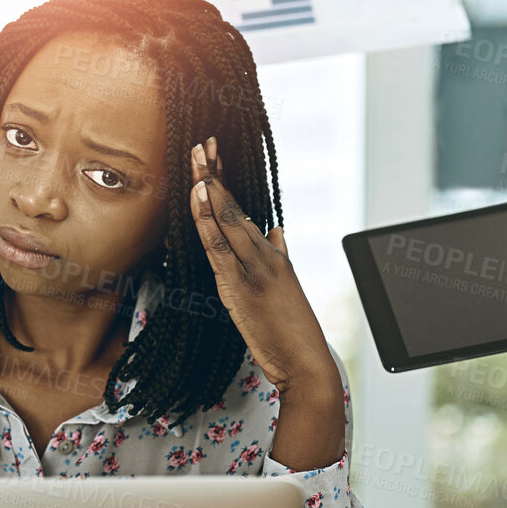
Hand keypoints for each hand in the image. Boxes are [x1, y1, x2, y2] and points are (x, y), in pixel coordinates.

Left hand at [188, 139, 343, 468]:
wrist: (307, 363)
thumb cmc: (293, 332)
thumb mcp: (287, 288)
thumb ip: (280, 257)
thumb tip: (277, 233)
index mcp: (271, 255)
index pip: (242, 213)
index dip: (225, 184)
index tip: (213, 158)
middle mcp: (263, 256)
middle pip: (233, 208)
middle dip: (215, 175)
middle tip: (202, 144)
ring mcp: (253, 269)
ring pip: (226, 221)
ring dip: (210, 189)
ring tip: (199, 161)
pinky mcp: (242, 287)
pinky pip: (220, 247)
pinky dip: (209, 220)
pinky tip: (203, 196)